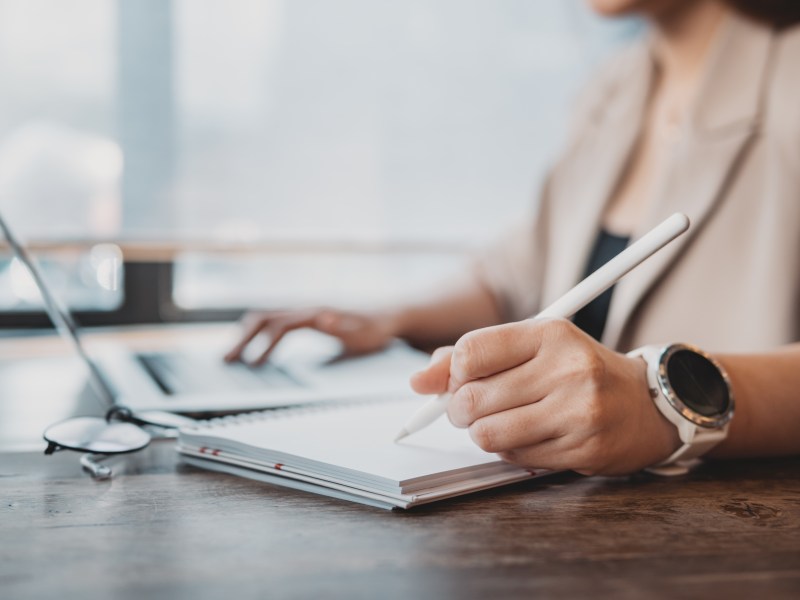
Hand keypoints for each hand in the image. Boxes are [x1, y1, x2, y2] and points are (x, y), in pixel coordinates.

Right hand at [224, 308, 396, 364]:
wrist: (390, 315)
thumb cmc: (376, 328)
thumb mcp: (363, 333)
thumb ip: (342, 327)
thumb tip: (321, 319)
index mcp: (316, 314)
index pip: (279, 326)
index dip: (263, 345)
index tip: (252, 365)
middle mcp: (306, 309)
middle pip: (264, 318)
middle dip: (243, 339)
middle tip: (227, 360)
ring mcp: (305, 311)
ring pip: (267, 317)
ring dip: (247, 335)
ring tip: (233, 356)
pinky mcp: (308, 316)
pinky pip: (276, 322)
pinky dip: (260, 333)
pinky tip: (256, 349)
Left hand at [410, 319, 680, 475]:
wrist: (645, 404)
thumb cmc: (577, 371)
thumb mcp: (531, 348)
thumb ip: (472, 357)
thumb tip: (418, 381)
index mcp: (550, 333)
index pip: (471, 351)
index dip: (453, 373)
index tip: (460, 380)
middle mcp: (567, 368)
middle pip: (472, 398)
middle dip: (459, 409)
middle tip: (471, 408)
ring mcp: (578, 411)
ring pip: (487, 434)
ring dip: (481, 434)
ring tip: (499, 423)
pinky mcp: (583, 448)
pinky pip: (514, 457)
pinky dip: (508, 451)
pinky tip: (527, 436)